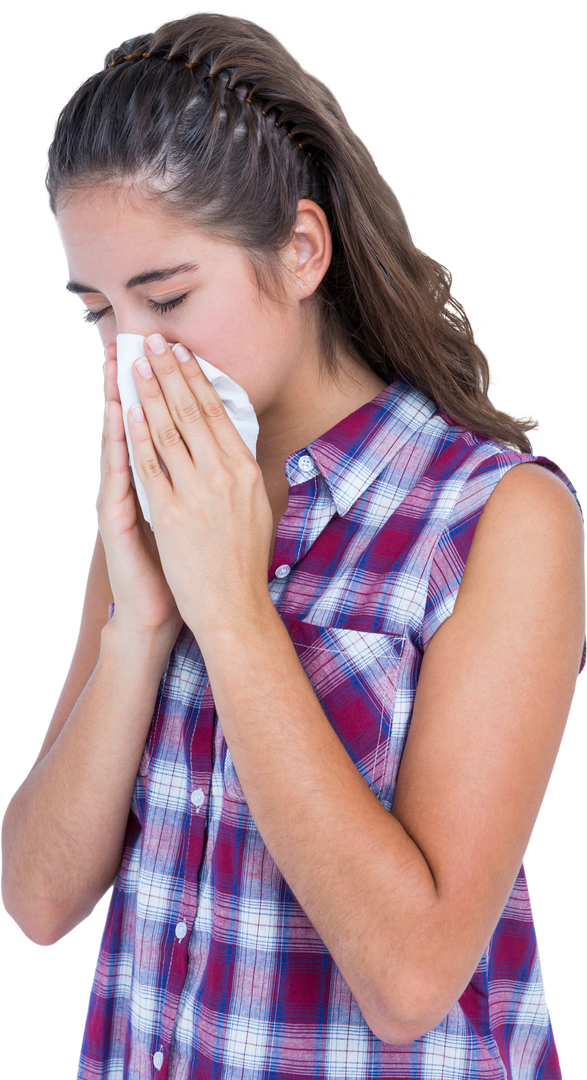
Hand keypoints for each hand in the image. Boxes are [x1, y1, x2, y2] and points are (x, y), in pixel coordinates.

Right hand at [96, 341, 183, 646]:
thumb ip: (197, 482)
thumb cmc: (185, 567)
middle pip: (133, 424)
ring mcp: (121, 499)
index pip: (156, 425)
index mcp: (157, 482)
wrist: (164, 612)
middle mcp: (135, 485)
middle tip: (133, 341)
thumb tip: (220, 451)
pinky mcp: (115, 518)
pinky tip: (117, 417)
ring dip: (118, 399)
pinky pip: (116, 475)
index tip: (163, 352)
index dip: (159, 388)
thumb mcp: (195, 516)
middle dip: (137, 383)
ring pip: (119, 441)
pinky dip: (118, 444)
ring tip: (119, 364)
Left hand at [126, 336, 273, 642]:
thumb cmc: (243, 560)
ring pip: (168, 430)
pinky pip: (150, 465)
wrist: (233, 606)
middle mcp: (224, 475)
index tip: (182, 354)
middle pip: (191, 412)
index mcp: (246, 470)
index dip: (196, 379)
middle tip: (153, 342)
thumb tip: (230, 441)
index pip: (218, 413)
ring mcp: (197, 492)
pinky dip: (137, 435)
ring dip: (149, 394)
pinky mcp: (171, 512)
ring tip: (135, 366)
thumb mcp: (256, 507)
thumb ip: (240, 473)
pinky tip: (127, 413)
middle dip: (169, 373)